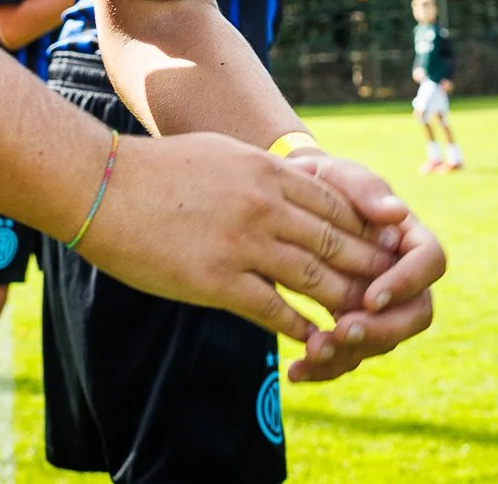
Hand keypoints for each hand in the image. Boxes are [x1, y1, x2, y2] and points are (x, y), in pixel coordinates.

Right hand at [75, 131, 396, 347]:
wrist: (104, 186)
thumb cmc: (161, 170)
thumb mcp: (225, 155)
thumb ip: (264, 175)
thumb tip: (293, 185)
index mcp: (268, 171)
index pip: (336, 205)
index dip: (366, 232)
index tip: (386, 252)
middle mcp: (265, 205)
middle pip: (335, 242)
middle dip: (368, 269)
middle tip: (393, 292)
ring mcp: (243, 243)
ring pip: (313, 278)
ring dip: (344, 303)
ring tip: (365, 323)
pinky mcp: (218, 280)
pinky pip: (273, 309)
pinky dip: (300, 328)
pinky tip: (316, 341)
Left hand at [275, 150, 443, 380]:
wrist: (288, 203)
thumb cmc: (320, 182)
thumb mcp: (337, 175)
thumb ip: (364, 189)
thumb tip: (396, 212)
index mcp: (408, 237)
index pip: (431, 261)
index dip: (407, 282)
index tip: (370, 296)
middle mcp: (403, 276)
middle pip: (417, 313)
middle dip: (382, 328)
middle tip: (342, 331)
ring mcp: (380, 306)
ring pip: (382, 341)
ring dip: (351, 353)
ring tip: (310, 352)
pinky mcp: (352, 326)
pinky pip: (349, 356)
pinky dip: (325, 367)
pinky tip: (295, 371)